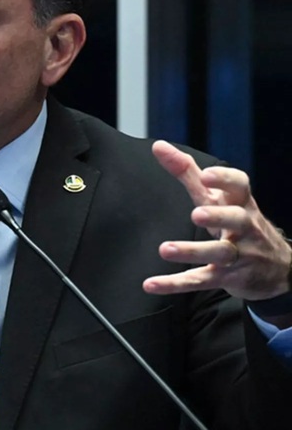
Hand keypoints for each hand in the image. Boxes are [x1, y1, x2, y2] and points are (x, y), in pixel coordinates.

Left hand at [144, 140, 291, 300]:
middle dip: (218, 217)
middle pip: (236, 220)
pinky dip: (176, 283)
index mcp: (240, 203)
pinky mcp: (227, 277)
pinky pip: (202, 280)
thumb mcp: (217, 198)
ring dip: (193, 251)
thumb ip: (187, 172)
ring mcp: (238, 254)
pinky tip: (151, 284)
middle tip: (197, 214)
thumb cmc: (238, 222)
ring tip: (165, 249)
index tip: (207, 175)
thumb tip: (158, 145)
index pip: (240, 187)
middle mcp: (244, 228)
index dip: (226, 180)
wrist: (277, 267)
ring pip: (219, 253)